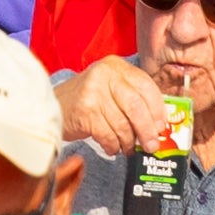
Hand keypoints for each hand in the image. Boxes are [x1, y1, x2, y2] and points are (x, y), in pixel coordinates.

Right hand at [56, 62, 172, 156]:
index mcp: (116, 66)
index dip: (157, 108)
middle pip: (136, 105)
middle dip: (147, 130)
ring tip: (127, 148)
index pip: (146, 85)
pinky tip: (112, 147)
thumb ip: (133, 100)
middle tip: (151, 145)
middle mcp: (104, 74)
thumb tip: (158, 125)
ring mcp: (93, 91)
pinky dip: (113, 145)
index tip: (162, 126)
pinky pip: (108, 134)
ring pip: (122, 123)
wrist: (52, 107)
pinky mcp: (84, 111)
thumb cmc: (87, 101)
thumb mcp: (110, 90)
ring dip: (128, 141)